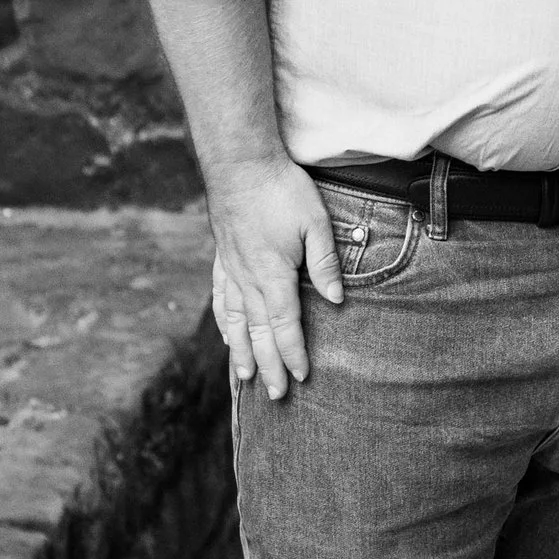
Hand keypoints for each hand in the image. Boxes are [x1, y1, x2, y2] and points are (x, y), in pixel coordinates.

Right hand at [203, 150, 340, 400]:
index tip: (300, 378)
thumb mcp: (316, 223)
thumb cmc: (282, 190)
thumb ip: (325, 264)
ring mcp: (231, 270)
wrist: (240, 163)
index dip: (293, 354)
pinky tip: (226, 334)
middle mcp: (248, 280)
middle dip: (268, 366)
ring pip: (235, 322)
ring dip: (241, 352)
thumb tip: (336, 300)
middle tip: (275, 395)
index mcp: (274, 275)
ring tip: (245, 378)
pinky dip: (224, 322)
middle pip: (258, 334)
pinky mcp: (223, 258)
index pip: (285, 326)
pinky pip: (221, 299)